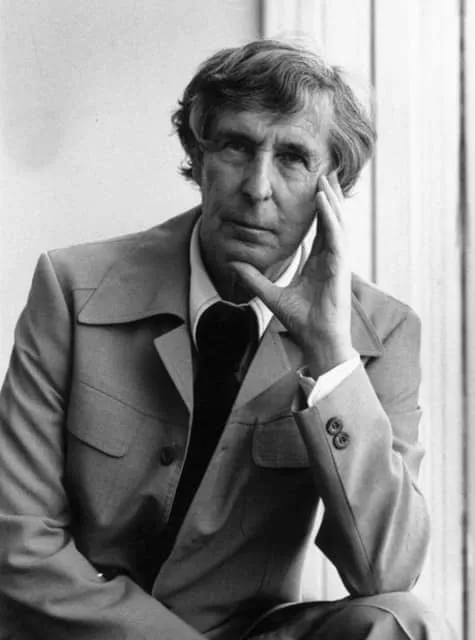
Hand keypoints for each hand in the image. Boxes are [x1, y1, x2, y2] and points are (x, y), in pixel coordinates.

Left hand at [231, 172, 356, 377]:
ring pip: (337, 223)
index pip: (319, 229)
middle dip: (328, 197)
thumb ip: (254, 278)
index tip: (312, 190)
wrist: (315, 338)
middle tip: (323, 174)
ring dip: (331, 200)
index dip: (317, 209)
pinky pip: (336, 236)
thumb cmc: (301, 320)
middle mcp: (331, 258)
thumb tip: (233, 265)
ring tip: (325, 179)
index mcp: (319, 262)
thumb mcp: (271, 294)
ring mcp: (338, 261)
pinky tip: (323, 201)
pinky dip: (329, 218)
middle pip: (331, 220)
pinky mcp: (340, 267)